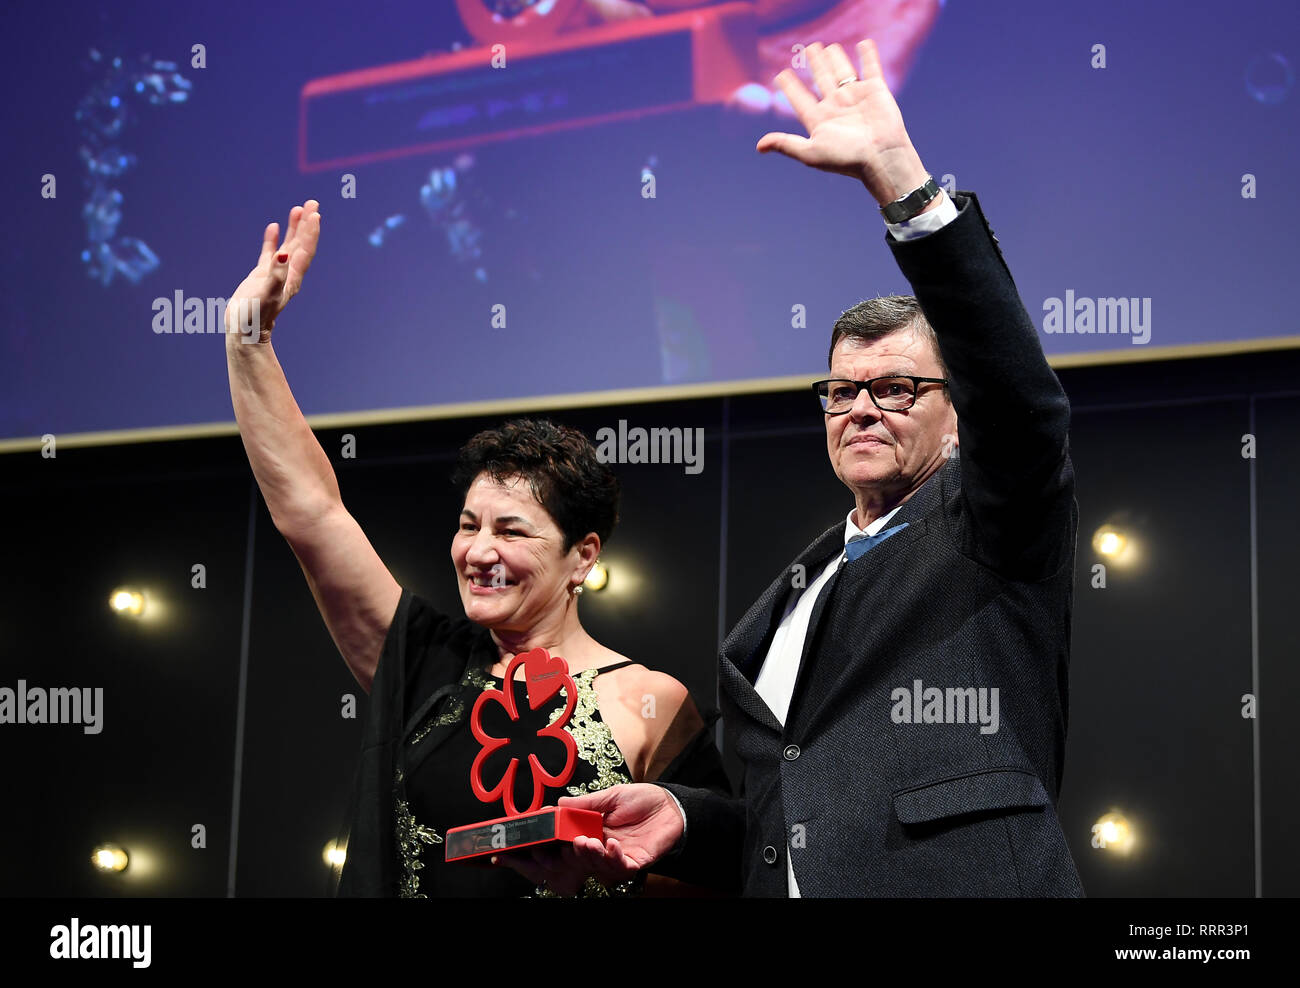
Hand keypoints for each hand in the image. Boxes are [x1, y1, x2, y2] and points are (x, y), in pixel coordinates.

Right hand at [224, 200, 320, 344]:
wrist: (245, 331)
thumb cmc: (255, 314)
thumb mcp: (266, 293)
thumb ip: (276, 273)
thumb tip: (284, 254)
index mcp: (292, 276)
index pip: (305, 249)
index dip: (311, 231)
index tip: (315, 213)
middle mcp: (288, 273)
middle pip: (301, 244)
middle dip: (307, 224)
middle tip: (312, 202)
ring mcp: (275, 274)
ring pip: (288, 246)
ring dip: (293, 228)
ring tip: (297, 209)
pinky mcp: (262, 276)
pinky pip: (270, 253)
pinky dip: (273, 240)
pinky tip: (274, 228)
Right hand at [492, 784, 683, 895]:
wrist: (671, 806)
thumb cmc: (642, 800)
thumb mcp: (610, 796)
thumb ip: (585, 803)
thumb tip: (557, 804)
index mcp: (593, 831)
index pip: (569, 841)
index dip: (557, 843)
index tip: (545, 838)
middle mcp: (603, 847)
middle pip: (581, 858)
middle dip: (574, 853)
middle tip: (571, 843)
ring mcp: (619, 857)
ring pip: (598, 866)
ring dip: (592, 856)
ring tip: (588, 842)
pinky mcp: (636, 862)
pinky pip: (622, 868)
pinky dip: (615, 858)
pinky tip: (613, 845)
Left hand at [756, 39, 929, 206]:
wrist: (881, 156)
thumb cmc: (845, 158)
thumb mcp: (810, 152)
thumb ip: (786, 144)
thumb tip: (759, 146)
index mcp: (819, 120)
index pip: (800, 99)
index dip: (790, 88)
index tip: (781, 75)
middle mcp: (836, 107)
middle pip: (822, 80)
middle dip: (815, 64)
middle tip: (809, 48)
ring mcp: (856, 97)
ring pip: (843, 71)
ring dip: (835, 59)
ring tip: (828, 47)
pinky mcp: (876, 90)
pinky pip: (871, 68)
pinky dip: (869, 55)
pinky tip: (864, 43)